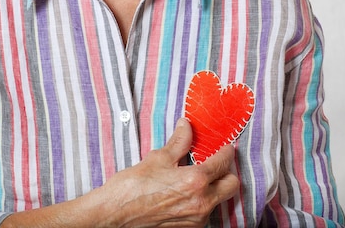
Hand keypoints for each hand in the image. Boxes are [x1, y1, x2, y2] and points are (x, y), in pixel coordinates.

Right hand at [99, 117, 238, 226]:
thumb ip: (179, 141)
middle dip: (227, 172)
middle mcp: (200, 203)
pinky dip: (202, 201)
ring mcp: (195, 220)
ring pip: (220, 200)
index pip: (224, 163)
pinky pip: (205, 213)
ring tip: (198, 177)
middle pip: (232, 185)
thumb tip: (186, 126)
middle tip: (216, 163)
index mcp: (195, 181)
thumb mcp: (158, 158)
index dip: (226, 151)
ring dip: (215, 188)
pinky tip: (187, 193)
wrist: (113, 217)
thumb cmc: (132, 188)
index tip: (224, 147)